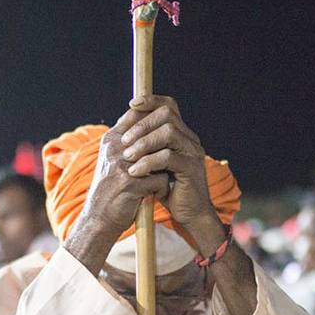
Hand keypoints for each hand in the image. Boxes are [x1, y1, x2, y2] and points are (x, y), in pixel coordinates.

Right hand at [82, 105, 171, 239]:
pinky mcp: (131, 185)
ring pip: (160, 156)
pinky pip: (161, 179)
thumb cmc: (111, 187)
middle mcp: (115, 149)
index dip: (155, 122)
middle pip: (153, 134)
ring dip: (163, 167)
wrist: (99, 218)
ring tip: (160, 177)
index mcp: (111, 139)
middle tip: (168, 160)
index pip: (137, 115)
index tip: (164, 136)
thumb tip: (145, 116)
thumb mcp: (112, 158)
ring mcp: (122, 167)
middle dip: (163, 147)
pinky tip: (155, 194)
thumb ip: (126, 139)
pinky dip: (161, 188)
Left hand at [120, 95, 216, 241]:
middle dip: (141, 125)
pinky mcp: (191, 168)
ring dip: (143, 142)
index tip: (131, 105)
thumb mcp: (152, 164)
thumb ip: (143, 146)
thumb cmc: (167, 188)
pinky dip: (148, 162)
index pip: (169, 106)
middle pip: (167, 115)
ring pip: (168, 132)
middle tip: (124, 142)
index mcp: (181, 134)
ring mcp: (193, 152)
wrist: (187, 214)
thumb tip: (122, 128)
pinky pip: (168, 157)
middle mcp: (190, 139)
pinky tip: (135, 171)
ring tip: (127, 157)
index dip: (151, 100)